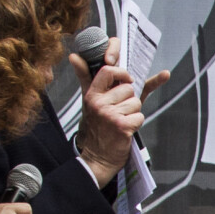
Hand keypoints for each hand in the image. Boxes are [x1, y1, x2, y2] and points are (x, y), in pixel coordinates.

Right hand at [70, 55, 171, 187]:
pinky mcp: (121, 126)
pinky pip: (140, 116)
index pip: (108, 71)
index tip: (127, 80)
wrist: (98, 157)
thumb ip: (87, 77)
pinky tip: (125, 130)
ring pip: (136, 103)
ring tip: (121, 121)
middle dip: (130, 100)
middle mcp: (98, 102)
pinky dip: (137, 123)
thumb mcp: (92, 101)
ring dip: (134, 113)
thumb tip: (74, 55)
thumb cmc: (99, 127)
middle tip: (119, 112)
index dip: (122, 72)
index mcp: (92, 94)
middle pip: (128, 89)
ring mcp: (109, 114)